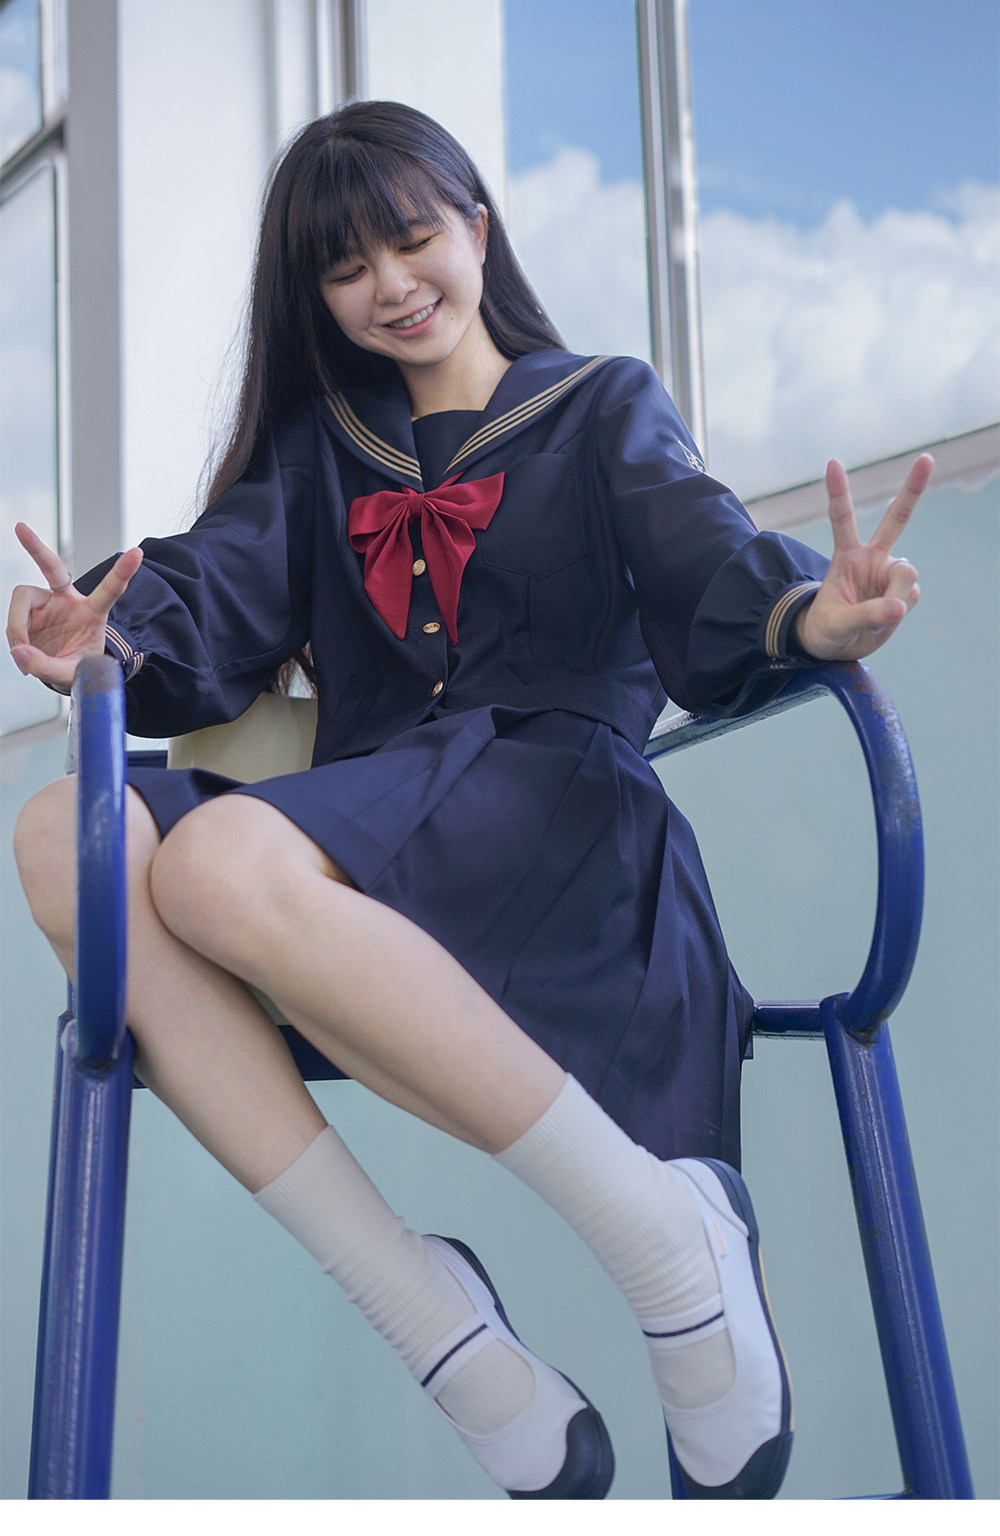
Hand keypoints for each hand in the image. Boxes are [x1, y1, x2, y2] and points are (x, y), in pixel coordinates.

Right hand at [6, 523, 142, 690]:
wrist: (62, 672)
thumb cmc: (76, 667)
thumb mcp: (71, 674)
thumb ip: (48, 667)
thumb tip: (19, 652)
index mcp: (93, 612)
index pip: (110, 589)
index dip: (122, 572)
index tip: (137, 552)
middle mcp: (68, 601)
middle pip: (52, 568)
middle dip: (36, 547)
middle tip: (19, 527)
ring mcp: (46, 604)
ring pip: (21, 600)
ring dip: (16, 628)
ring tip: (24, 655)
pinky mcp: (29, 612)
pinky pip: (14, 621)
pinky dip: (14, 640)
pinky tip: (23, 655)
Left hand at [794, 455, 930, 660]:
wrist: (839, 646)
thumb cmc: (827, 630)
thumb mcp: (837, 625)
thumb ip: (865, 615)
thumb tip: (898, 606)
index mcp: (846, 556)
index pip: (842, 520)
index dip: (839, 493)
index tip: (832, 463)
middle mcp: (872, 557)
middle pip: (896, 518)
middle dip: (912, 489)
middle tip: (926, 458)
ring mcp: (889, 573)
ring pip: (906, 575)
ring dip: (896, 596)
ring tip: (875, 617)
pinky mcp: (904, 591)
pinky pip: (910, 598)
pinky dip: (900, 610)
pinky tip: (885, 618)